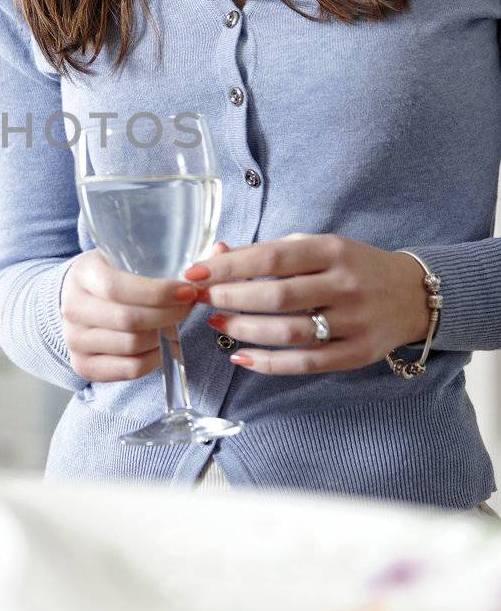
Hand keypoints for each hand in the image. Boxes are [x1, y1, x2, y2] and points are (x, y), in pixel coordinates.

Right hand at [62, 241, 229, 382]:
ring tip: (168, 323)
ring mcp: (74, 339)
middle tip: (187, 307)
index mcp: (83, 273)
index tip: (188, 290)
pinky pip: (129, 369)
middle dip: (168, 315)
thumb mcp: (131, 257)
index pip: (118, 288)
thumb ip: (175, 255)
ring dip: (160, 336)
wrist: (78, 299)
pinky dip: (152, 358)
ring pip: (131, 345)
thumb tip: (222, 247)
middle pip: (128, 320)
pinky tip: (156, 343)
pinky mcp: (83, 365)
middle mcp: (72, 307)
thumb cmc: (113, 275)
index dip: (159, 293)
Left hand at [183, 234, 430, 374]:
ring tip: (217, 322)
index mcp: (333, 250)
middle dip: (230, 298)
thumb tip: (216, 254)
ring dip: (244, 329)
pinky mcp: (358, 354)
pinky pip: (306, 362)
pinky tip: (241, 356)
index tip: (195, 272)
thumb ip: (270, 252)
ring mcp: (355, 322)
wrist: (414, 294)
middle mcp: (345, 284)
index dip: (228, 266)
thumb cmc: (353, 266)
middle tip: (201, 300)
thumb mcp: (318, 247)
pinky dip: (269, 363)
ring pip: (288, 332)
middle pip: (277, 296)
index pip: (271, 258)